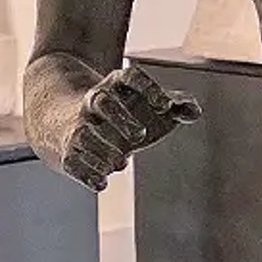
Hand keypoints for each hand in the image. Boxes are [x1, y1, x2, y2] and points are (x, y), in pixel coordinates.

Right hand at [59, 66, 201, 191]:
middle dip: (120, 118)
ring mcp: (78, 126)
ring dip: (103, 149)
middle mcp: (94, 102)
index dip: (148, 88)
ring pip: (83, 133)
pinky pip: (71, 160)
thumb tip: (194, 111)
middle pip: (102, 102)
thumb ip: (177, 105)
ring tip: (122, 162)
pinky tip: (102, 184)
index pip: (131, 78)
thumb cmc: (124, 113)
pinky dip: (86, 173)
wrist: (69, 122)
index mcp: (117, 86)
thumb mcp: (150, 105)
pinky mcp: (68, 151)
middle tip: (141, 136)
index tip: (166, 105)